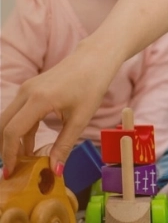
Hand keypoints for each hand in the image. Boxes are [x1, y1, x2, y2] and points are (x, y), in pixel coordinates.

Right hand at [2, 42, 113, 173]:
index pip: (13, 132)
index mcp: (39, 99)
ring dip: (12, 140)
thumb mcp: (81, 117)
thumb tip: (54, 171)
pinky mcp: (30, 88)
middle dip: (4, 149)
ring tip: (22, 161)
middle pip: (3, 126)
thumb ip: (65, 145)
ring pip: (8, 119)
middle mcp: (26, 92)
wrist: (96, 57)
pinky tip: (29, 144)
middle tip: (12, 169)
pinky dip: (20, 129)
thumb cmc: (92, 84)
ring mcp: (26, 89)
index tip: (11, 173)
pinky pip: (18, 112)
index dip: (9, 155)